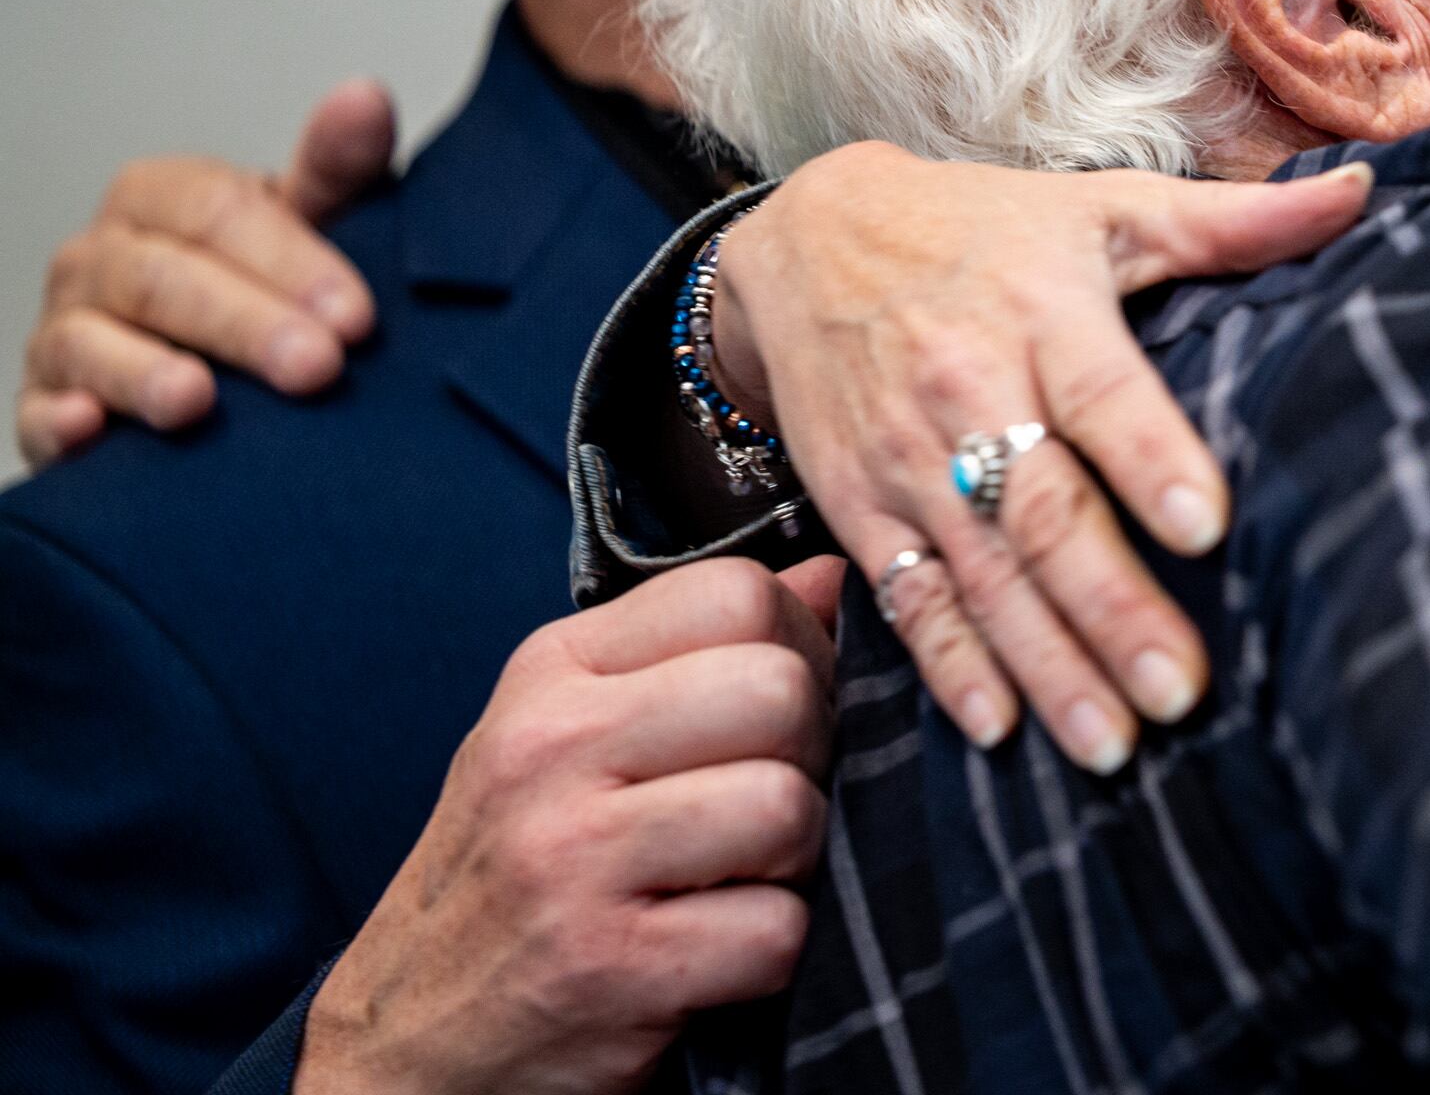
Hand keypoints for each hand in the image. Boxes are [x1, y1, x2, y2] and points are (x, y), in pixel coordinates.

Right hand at [18, 80, 395, 467]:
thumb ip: (336, 169)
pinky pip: (37, 413)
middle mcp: (100, 259)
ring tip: (196, 401)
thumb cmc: (270, 283)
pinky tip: (91, 430)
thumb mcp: (312, 223)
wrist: (227, 367)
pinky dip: (59, 420)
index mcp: (159, 199)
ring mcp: (66, 331)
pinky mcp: (43, 408)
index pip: (214, 210)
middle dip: (243, 324)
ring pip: (91, 342)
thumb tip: (365, 98)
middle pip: (162, 279)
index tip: (355, 314)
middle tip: (316, 365)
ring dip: (143, 373)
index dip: (288, 259)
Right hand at [294, 556, 842, 1094]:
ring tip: (735, 882)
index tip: (773, 715)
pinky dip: (770, 954)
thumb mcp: (578, 733)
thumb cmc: (521, 873)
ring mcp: (572, 859)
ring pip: (788, 807)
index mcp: (553, 672)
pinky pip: (775, 931)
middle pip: (780, 693)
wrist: (409, 1041)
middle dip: (809, 756)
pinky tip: (713, 954)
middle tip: (762, 810)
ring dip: (796, 861)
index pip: (736, 594)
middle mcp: (552, 749)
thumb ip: (700, 650)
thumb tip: (832, 577)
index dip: (799, 650)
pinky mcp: (608, 968)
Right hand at [710, 141, 1373, 768]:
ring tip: (1112, 743)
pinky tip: (997, 728)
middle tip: (1178, 691)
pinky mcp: (861, 508)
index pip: (1099, 393)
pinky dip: (947, 666)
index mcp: (1042, 311)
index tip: (1206, 526)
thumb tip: (1360, 191)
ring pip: (981, 574)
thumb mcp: (1104, 206)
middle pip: (1041, 510)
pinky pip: (907, 597)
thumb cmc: (989, 228)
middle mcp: (968, 388)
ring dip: (1044, 663)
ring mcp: (907, 458)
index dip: (1149, 456)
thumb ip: (1232, 220)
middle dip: (1108, 605)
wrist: (809, 239)